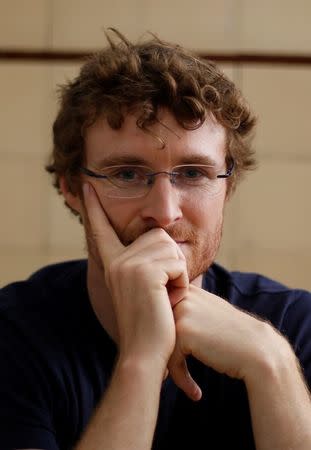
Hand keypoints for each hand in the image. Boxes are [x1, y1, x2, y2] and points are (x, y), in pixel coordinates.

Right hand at [83, 182, 187, 372]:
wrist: (145, 353)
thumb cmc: (150, 324)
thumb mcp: (141, 289)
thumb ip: (144, 264)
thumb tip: (161, 239)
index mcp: (113, 264)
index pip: (101, 229)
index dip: (94, 208)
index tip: (87, 184)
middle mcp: (117, 261)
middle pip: (158, 236)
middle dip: (170, 263)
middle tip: (162, 291)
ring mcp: (128, 265)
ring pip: (170, 247)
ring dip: (176, 273)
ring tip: (165, 296)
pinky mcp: (144, 271)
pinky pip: (177, 262)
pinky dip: (181, 282)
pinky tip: (168, 299)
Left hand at [168, 285, 277, 398]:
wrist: (258, 351)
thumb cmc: (235, 337)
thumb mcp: (212, 312)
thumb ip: (190, 309)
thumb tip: (162, 319)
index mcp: (190, 291)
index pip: (164, 315)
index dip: (166, 337)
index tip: (174, 356)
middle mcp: (184, 296)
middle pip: (159, 329)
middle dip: (165, 353)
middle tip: (175, 374)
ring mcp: (182, 311)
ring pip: (161, 344)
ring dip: (172, 367)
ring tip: (186, 383)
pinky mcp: (183, 330)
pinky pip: (170, 358)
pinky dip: (180, 377)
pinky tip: (195, 392)